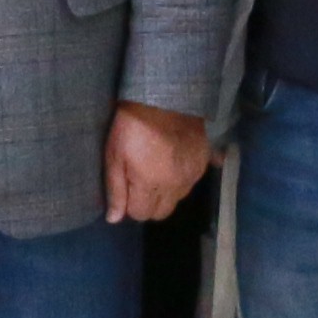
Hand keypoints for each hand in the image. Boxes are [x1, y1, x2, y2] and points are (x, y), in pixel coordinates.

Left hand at [103, 101, 206, 225]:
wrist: (164, 97)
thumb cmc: (131, 127)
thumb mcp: (114, 157)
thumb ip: (115, 190)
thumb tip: (114, 219)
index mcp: (150, 186)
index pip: (141, 214)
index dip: (130, 205)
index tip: (127, 188)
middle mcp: (175, 186)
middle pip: (162, 212)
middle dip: (149, 203)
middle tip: (140, 182)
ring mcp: (192, 175)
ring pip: (178, 199)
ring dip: (166, 192)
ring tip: (156, 169)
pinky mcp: (203, 162)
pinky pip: (192, 182)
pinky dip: (182, 178)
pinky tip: (174, 162)